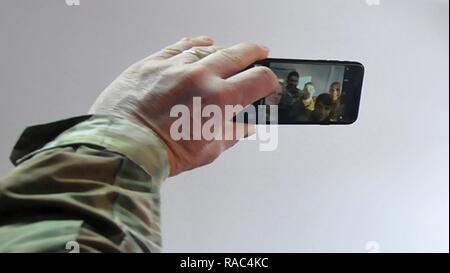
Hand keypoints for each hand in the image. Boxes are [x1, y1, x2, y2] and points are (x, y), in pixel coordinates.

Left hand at [89, 36, 278, 175]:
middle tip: (262, 53)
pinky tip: (204, 42)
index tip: (269, 83)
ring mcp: (175, 66)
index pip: (258, 79)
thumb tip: (244, 127)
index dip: (270, 80)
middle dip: (255, 53)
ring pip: (209, 48)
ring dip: (225, 50)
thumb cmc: (163, 153)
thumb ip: (232, 134)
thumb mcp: (208, 151)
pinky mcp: (152, 63)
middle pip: (238, 54)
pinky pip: (180, 45)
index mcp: (218, 99)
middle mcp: (199, 76)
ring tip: (232, 53)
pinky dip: (196, 43)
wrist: (121, 148)